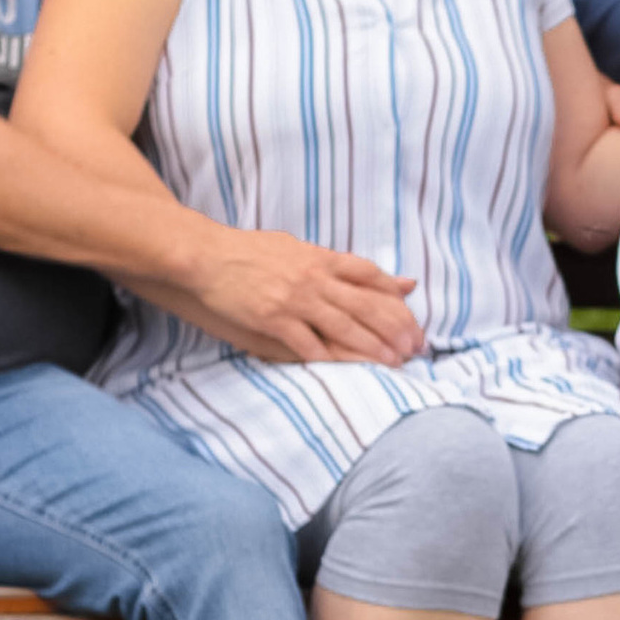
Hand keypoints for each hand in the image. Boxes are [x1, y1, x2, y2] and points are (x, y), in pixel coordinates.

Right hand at [189, 230, 421, 364]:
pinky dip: (330, 358)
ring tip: (395, 362)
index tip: (413, 316)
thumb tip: (360, 268)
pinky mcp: (272, 319)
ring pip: (345, 326)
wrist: (202, 255)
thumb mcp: (296, 248)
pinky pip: (308, 344)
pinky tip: (349, 371)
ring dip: (372, 347)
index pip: (370, 276)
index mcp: (320, 258)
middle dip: (395, 327)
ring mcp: (294, 299)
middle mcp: (313, 278)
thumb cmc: (249, 251)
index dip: (395, 298)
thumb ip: (334, 262)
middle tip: (417, 346)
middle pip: (366, 304)